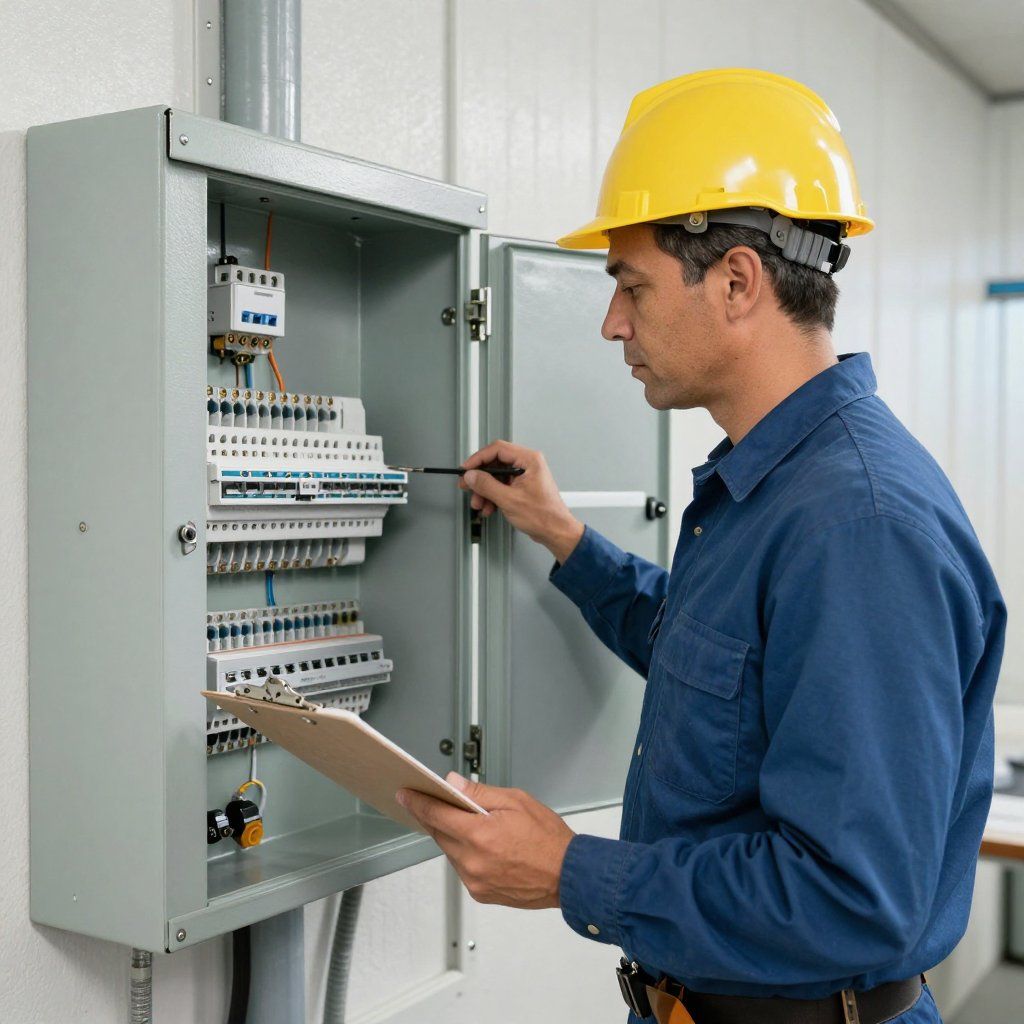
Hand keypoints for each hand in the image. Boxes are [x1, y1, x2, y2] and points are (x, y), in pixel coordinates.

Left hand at [396, 773, 574, 908]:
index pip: (436, 814)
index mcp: (480, 835)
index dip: (418, 802)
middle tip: (437, 802)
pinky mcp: (480, 893)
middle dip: (436, 817)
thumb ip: (480, 794)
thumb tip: (454, 784)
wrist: (569, 876)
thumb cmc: (548, 839)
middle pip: (439, 834)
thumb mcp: (516, 802)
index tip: (405, 794)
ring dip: (452, 836)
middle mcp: (472, 861)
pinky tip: (482, 845)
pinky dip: (465, 854)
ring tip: (468, 823)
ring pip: (450, 852)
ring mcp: (475, 881)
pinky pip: (462, 868)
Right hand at [460, 440, 583, 562]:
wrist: (556, 531)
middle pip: (495, 463)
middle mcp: (528, 465)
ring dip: (485, 490)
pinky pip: (502, 486)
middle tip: (468, 485)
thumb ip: (487, 485)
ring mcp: (525, 476)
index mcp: (529, 460)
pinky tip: (489, 507)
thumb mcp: (509, 500)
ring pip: (496, 477)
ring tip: (479, 502)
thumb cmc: (544, 516)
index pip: (497, 449)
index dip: (478, 458)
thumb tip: (472, 476)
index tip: (466, 469)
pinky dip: (493, 496)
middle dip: (480, 478)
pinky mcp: (522, 487)